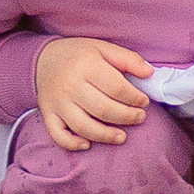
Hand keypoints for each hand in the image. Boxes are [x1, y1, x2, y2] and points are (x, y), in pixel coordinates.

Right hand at [34, 35, 153, 152]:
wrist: (44, 59)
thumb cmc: (79, 55)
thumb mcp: (103, 48)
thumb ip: (128, 59)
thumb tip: (149, 74)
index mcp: (86, 65)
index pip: (116, 87)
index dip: (134, 97)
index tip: (144, 101)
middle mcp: (70, 85)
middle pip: (103, 109)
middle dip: (126, 117)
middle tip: (139, 118)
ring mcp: (57, 102)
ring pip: (83, 126)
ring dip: (105, 135)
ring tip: (122, 136)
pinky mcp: (48, 114)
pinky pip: (58, 135)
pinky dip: (72, 143)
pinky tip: (88, 145)